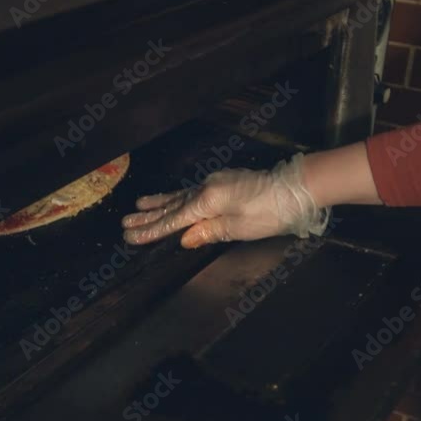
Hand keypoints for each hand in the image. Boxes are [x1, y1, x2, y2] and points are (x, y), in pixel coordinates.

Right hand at [122, 153, 329, 247]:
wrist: (295, 188)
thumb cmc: (269, 212)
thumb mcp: (238, 228)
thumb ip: (208, 231)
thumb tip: (184, 238)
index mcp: (207, 201)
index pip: (174, 220)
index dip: (151, 230)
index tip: (130, 236)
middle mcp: (206, 188)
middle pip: (172, 206)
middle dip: (148, 216)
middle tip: (125, 223)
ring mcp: (214, 183)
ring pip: (180, 196)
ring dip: (159, 204)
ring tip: (138, 206)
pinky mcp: (223, 182)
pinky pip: (192, 192)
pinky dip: (177, 198)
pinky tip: (171, 199)